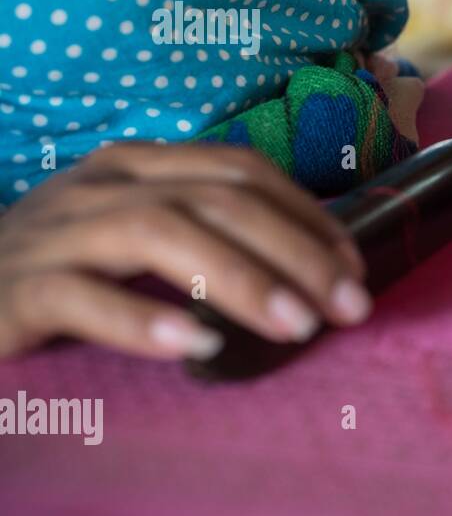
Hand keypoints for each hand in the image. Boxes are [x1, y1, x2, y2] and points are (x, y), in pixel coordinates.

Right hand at [0, 143, 370, 361]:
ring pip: (160, 233)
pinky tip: (195, 347)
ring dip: (240, 279)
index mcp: (135, 167)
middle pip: (217, 199)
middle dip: (296, 250)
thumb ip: (203, 237)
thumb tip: (306, 272)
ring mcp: (55, 234)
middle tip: (349, 307)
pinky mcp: (13, 289)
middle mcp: (100, 187)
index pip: (239, 171)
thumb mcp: (133, 240)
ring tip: (296, 326)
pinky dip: (142, 319)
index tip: (353, 267)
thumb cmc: (55, 273)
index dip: (306, 214)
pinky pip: (80, 295)